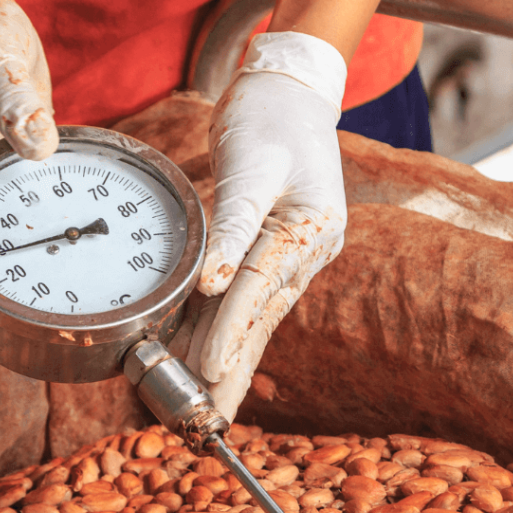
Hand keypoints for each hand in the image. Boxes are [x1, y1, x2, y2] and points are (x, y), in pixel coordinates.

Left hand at [184, 30, 347, 420]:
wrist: (288, 93)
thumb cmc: (270, 118)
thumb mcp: (251, 164)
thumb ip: (234, 224)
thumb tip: (214, 283)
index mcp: (309, 228)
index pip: (261, 288)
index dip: (231, 333)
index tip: (206, 372)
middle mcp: (307, 249)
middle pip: (262, 318)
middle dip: (234, 370)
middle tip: (210, 420)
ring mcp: (293, 254)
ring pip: (255, 315)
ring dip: (229, 358)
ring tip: (205, 403)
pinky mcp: (273, 252)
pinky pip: (247, 298)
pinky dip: (225, 327)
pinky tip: (203, 355)